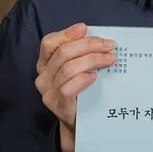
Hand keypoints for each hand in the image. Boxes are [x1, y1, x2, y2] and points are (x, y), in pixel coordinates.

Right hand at [34, 22, 115, 151]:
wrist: (79, 123)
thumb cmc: (81, 90)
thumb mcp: (77, 68)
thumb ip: (81, 53)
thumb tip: (99, 38)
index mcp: (45, 63)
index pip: (49, 43)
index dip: (66, 33)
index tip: (85, 28)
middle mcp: (43, 76)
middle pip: (63, 53)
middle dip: (89, 45)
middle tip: (109, 46)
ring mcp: (49, 92)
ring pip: (68, 68)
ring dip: (92, 60)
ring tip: (110, 59)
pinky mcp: (58, 104)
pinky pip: (68, 88)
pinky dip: (83, 79)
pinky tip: (95, 76)